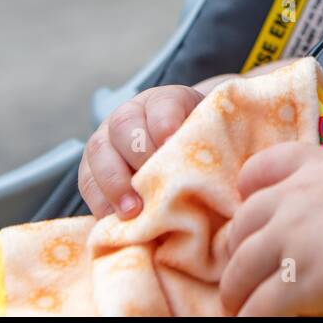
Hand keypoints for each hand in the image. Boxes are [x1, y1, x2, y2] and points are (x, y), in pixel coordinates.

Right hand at [78, 84, 203, 219]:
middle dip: (136, 154)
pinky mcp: (91, 168)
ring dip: (114, 183)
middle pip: (124, 126)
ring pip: (99, 152)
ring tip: (131, 211)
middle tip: (151, 184)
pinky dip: (99, 201)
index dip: (165, 123)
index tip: (171, 144)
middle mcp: (130, 115)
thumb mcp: (209, 136)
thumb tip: (235, 170)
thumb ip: (213, 145)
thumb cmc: (197, 146)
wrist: (173, 150)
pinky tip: (114, 221)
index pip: (162, 105)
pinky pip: (87, 182)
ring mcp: (106, 139)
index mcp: (164, 101)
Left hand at [219, 142, 322, 315]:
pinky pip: (259, 305)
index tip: (245, 205)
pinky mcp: (301, 279)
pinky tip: (256, 322)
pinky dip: (252, 317)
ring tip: (240, 305)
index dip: (249, 189)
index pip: (265, 165)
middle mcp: (301, 195)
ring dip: (237, 290)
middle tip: (241, 269)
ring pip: (241, 266)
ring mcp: (296, 236)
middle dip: (237, 249)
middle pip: (244, 221)